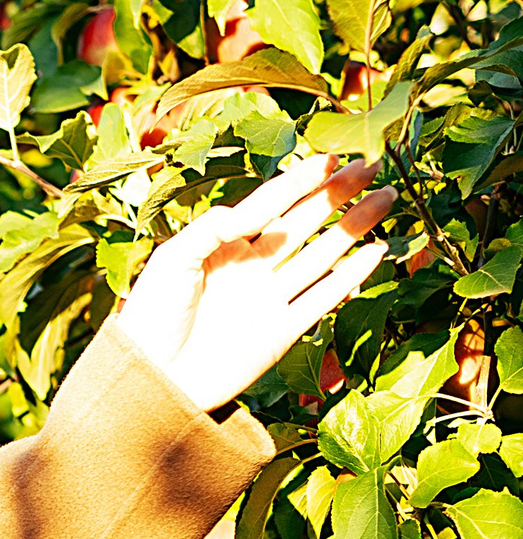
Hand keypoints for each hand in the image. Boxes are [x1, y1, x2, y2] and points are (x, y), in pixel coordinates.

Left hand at [114, 153, 393, 413]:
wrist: (154, 380)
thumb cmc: (152, 316)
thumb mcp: (173, 260)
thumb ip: (211, 229)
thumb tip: (250, 209)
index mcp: (223, 244)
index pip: (269, 204)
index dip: (299, 181)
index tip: (329, 158)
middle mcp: (252, 265)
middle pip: (304, 222)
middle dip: (337, 193)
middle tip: (372, 165)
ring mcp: (271, 297)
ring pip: (323, 253)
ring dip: (354, 225)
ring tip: (385, 196)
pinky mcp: (284, 330)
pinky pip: (325, 297)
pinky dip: (352, 275)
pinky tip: (377, 250)